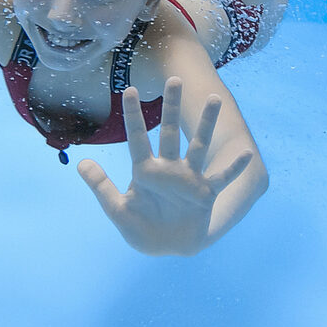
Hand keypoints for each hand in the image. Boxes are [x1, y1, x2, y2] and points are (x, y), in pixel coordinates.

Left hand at [77, 79, 254, 256]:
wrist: (167, 247)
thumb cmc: (142, 228)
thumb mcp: (118, 210)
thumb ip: (101, 187)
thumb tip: (80, 162)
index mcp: (145, 171)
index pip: (137, 138)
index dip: (132, 115)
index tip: (128, 89)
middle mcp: (168, 169)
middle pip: (170, 132)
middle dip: (171, 107)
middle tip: (174, 79)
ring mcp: (189, 179)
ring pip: (198, 146)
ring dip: (206, 124)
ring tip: (214, 100)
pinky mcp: (205, 194)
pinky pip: (221, 178)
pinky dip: (233, 167)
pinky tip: (246, 153)